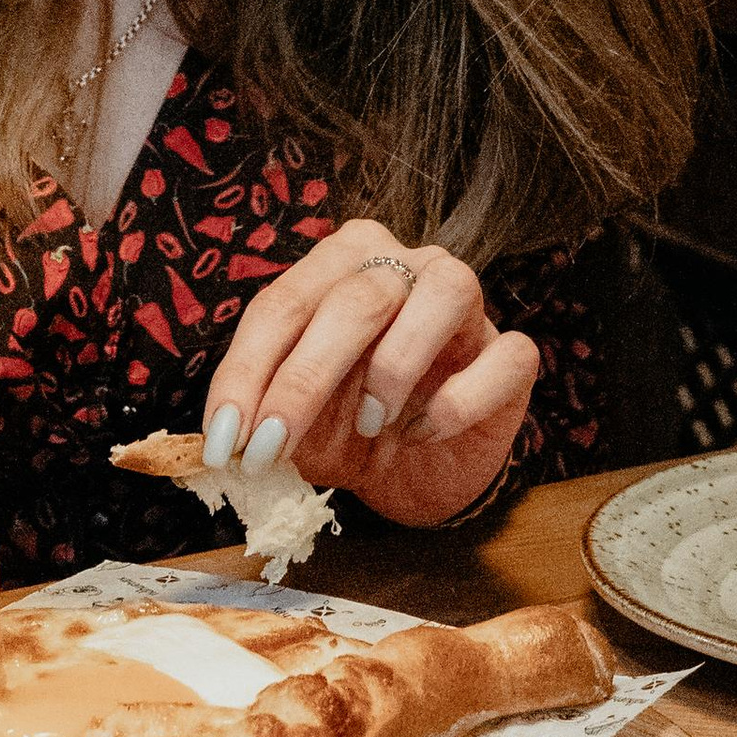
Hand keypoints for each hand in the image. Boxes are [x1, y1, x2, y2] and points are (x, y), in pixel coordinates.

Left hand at [196, 226, 536, 527]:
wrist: (417, 473)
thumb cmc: (347, 428)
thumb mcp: (295, 423)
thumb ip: (265, 415)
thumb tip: (229, 439)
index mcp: (338, 264)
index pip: (283, 304)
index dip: (246, 373)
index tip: (223, 441)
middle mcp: (405, 264)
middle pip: (357, 296)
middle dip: (304, 378)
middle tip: (270, 448)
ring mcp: (469, 303)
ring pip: (443, 292)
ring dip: (395, 366)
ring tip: (369, 426)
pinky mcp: (513, 355)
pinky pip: (504, 356)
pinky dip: (458, 401)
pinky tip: (422, 435)